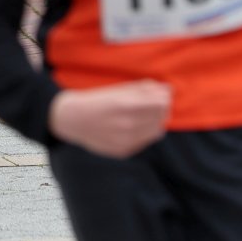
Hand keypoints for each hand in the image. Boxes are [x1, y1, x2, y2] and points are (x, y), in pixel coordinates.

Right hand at [48, 81, 171, 157]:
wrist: (73, 120)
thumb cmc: (96, 100)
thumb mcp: (118, 90)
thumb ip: (144, 89)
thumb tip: (168, 89)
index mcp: (125, 105)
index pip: (160, 104)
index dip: (165, 98)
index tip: (162, 94)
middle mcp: (127, 125)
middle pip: (160, 117)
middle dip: (162, 109)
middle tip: (156, 103)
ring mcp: (125, 140)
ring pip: (156, 132)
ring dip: (155, 121)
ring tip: (145, 114)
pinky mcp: (123, 151)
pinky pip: (145, 141)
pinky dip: (145, 132)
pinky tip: (136, 125)